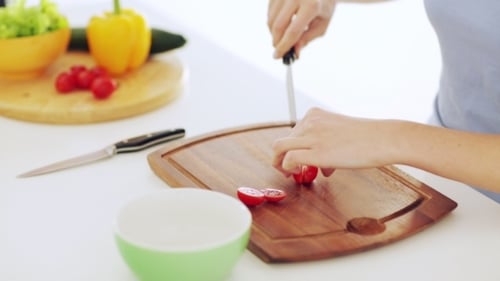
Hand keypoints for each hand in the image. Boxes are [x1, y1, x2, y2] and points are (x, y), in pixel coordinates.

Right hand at [268, 0, 335, 58]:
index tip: (278, 55)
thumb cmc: (324, 4)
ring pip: (271, 19)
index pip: (293, 31)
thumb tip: (295, 51)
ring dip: (274, 33)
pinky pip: (269, 12)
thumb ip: (307, 38)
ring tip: (284, 35)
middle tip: (279, 49)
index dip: (284, 46)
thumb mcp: (322, 23)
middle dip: (276, 41)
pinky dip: (273, 22)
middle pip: (278, 26)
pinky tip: (282, 23)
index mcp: (311, 5)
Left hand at [272, 107, 399, 175]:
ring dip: (279, 163)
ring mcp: (312, 136)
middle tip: (290, 170)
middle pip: (282, 141)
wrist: (383, 139)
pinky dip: (287, 168)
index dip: (293, 148)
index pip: (293, 133)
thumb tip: (323, 168)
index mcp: (315, 115)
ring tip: (290, 174)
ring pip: (278, 148)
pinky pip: (289, 159)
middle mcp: (310, 122)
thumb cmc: (369, 138)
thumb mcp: (341, 134)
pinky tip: (298, 173)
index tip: (298, 160)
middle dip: (281, 157)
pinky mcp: (317, 152)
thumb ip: (328, 146)